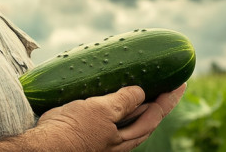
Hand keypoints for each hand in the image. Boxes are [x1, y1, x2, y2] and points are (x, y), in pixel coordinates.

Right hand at [24, 84, 185, 151]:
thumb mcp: (101, 111)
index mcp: (125, 137)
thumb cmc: (72, 131)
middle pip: (147, 119)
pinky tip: (110, 89)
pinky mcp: (89, 128)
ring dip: (140, 102)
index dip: (169, 99)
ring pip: (130, 118)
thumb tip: (142, 91)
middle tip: (169, 80)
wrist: (44, 145)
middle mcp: (118, 139)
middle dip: (159, 101)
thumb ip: (123, 102)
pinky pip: (111, 113)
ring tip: (146, 83)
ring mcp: (104, 135)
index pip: (155, 116)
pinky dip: (117, 100)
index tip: (181, 82)